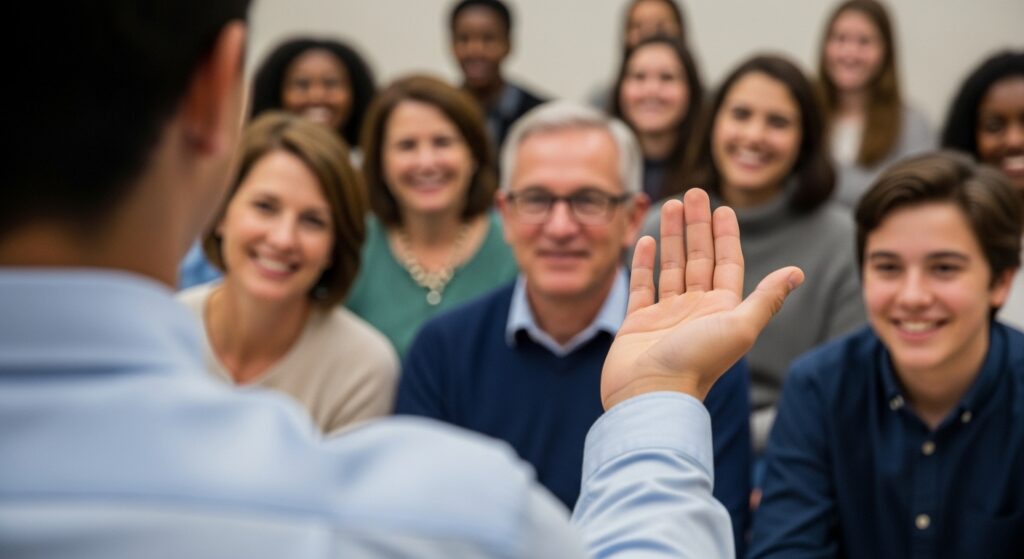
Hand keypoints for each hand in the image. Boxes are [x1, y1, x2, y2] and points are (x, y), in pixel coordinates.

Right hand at [601, 188, 803, 409]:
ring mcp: (666, 315)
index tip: (723, 207)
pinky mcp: (638, 321)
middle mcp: (697, 309)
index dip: (726, 235)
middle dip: (697, 224)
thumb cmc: (697, 361)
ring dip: (671, 236)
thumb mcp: (740, 326)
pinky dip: (643, 262)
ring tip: (669, 205)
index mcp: (723, 309)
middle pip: (699, 258)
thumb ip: (767, 298)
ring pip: (671, 266)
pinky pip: (643, 285)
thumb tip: (798, 272)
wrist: (651, 393)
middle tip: (693, 192)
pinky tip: (645, 239)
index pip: (727, 263)